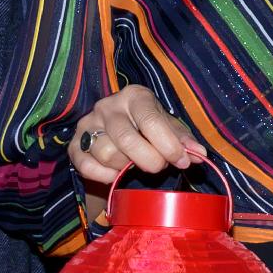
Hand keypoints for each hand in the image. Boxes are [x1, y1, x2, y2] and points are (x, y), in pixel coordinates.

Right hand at [67, 86, 204, 187]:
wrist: (114, 134)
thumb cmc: (147, 128)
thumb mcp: (168, 127)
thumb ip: (183, 140)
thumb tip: (199, 155)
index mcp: (134, 96)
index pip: (151, 120)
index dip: (169, 145)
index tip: (183, 161)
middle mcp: (107, 106)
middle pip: (127, 140)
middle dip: (150, 160)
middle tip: (159, 166)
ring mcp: (87, 124)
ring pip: (108, 155)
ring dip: (127, 167)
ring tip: (135, 165)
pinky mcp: (73, 145)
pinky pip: (88, 167)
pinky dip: (106, 176)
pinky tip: (116, 174)